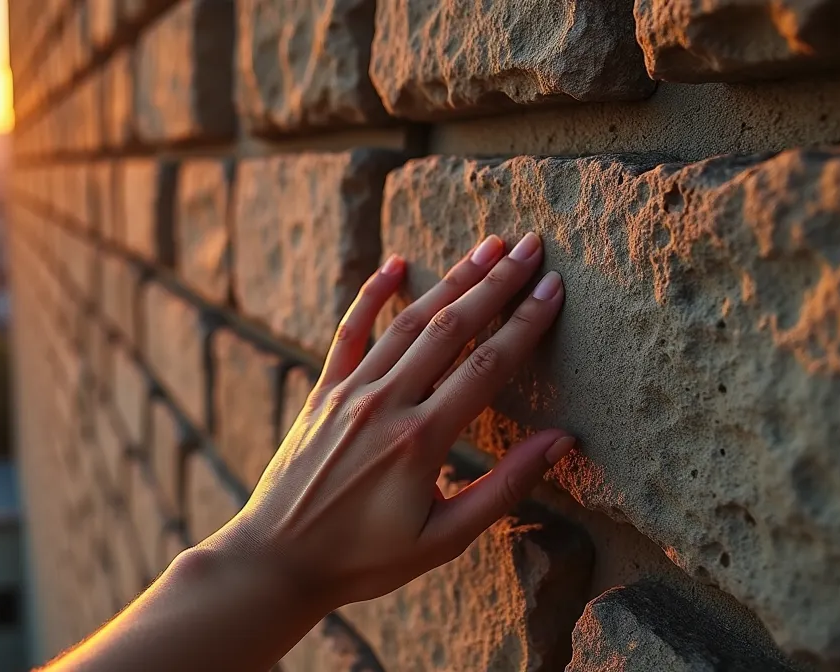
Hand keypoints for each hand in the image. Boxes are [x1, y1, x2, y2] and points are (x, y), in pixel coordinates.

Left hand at [207, 232, 572, 611]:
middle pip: (451, 328)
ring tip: (486, 247)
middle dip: (496, 284)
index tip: (553, 287)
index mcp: (422, 440)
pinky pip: (349, 332)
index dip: (525, 322)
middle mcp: (386, 404)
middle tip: (530, 246)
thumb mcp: (445, 538)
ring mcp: (349, 393)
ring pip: (407, 322)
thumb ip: (504, 486)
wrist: (278, 559)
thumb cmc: (365, 559)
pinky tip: (395, 263)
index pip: (488, 365)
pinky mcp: (322, 393)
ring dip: (449, 280)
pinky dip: (371, 294)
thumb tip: (561, 442)